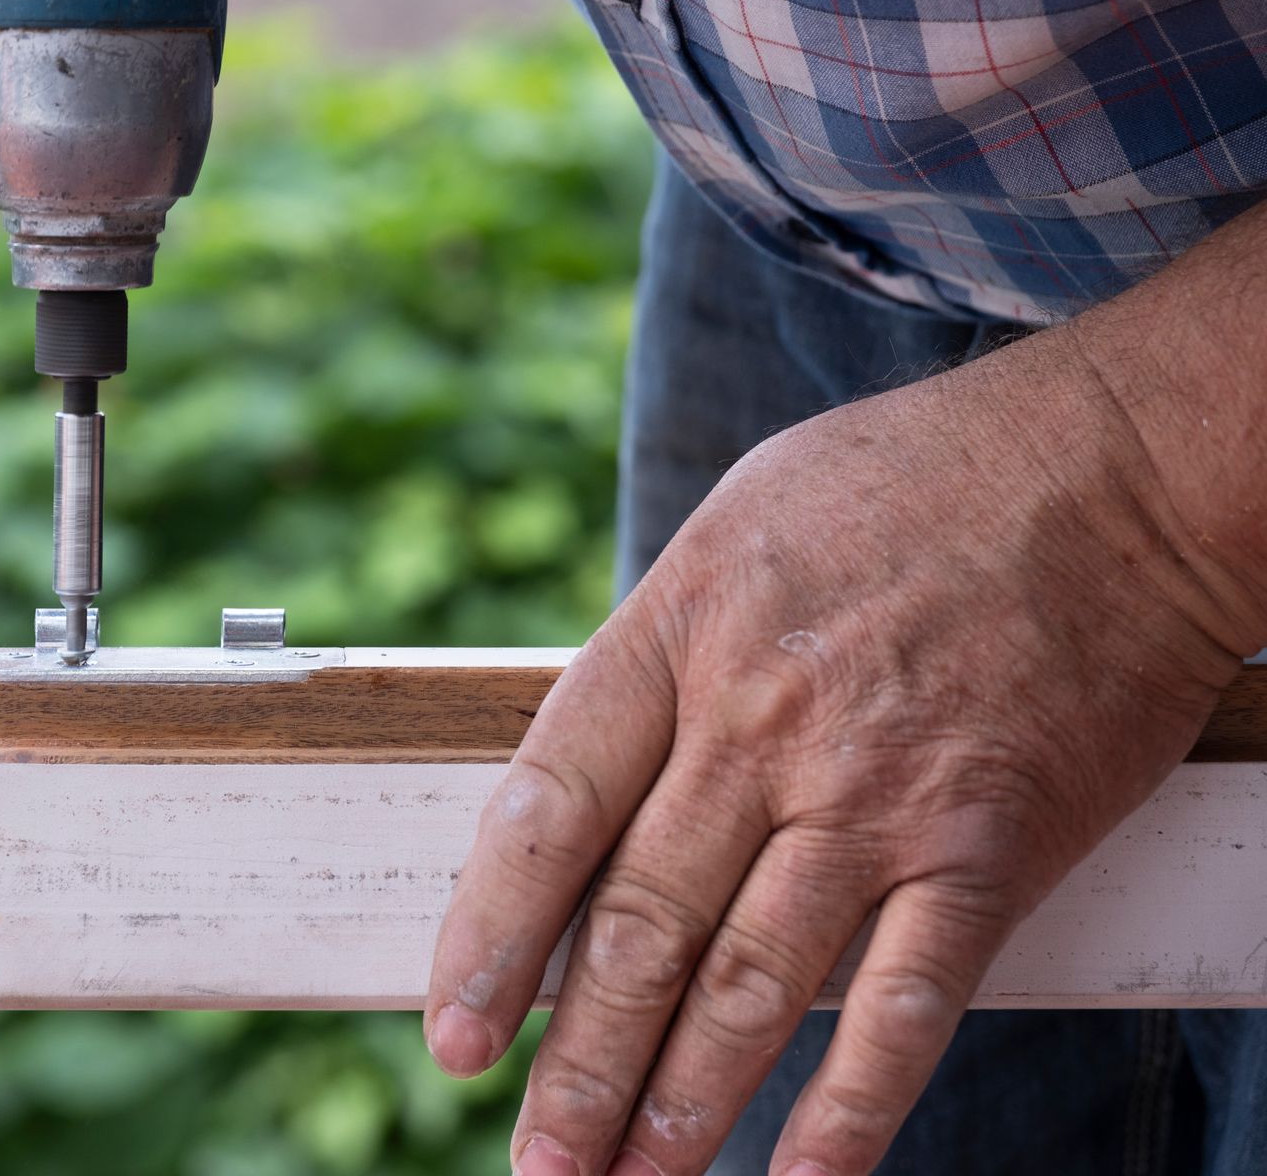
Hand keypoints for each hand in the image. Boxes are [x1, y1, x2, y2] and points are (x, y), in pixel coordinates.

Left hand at [424, 322, 1260, 1175]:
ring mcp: (874, 791)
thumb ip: (656, 659)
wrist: (1115, 465)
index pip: (547, 813)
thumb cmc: (909, 485)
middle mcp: (760, 724)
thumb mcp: (733, 530)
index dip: (489, 938)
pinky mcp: (988, 843)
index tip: (456, 1035)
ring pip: (752, 983)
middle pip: (639, 927)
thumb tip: (586, 786)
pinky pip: (906, 1003)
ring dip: (680, 1106)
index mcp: (678, 635)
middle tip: (535, 1165)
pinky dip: (849, 1108)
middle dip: (577, 1068)